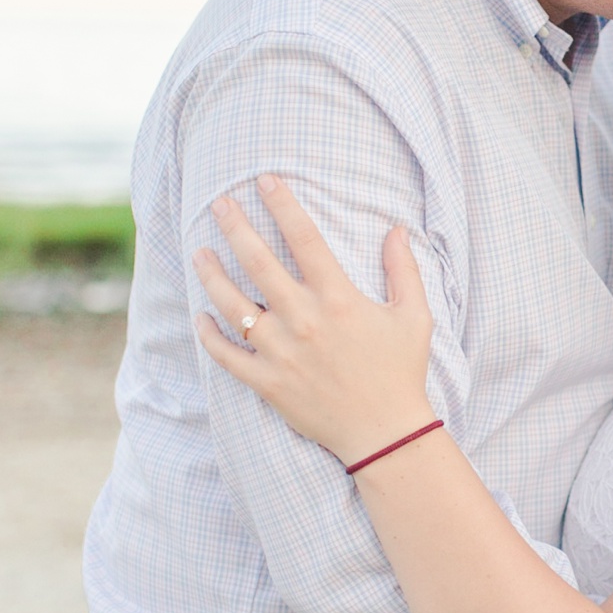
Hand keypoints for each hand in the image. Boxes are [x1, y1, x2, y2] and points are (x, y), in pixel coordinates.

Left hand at [193, 177, 435, 466]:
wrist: (385, 433)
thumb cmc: (401, 371)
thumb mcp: (414, 316)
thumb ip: (404, 270)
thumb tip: (397, 229)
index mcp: (338, 299)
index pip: (305, 239)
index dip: (283, 205)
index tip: (265, 179)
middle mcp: (304, 320)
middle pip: (258, 262)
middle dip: (235, 227)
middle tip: (218, 203)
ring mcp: (280, 352)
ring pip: (233, 305)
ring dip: (212, 275)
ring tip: (199, 253)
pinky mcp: (267, 382)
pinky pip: (227, 355)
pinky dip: (210, 335)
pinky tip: (202, 316)